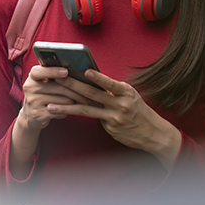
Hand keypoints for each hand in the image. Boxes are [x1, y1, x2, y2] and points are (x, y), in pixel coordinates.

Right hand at [18, 65, 93, 131]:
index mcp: (32, 76)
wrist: (30, 115)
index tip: (66, 72)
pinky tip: (66, 111)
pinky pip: (60, 111)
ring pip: (63, 100)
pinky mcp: (38, 114)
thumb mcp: (43, 83)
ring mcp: (33, 101)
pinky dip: (66, 112)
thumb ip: (54, 76)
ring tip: (75, 103)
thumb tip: (77, 72)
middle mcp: (30, 87)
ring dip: (72, 103)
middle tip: (88, 96)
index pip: (40, 71)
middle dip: (76, 92)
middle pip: (59, 87)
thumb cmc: (43, 95)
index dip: (53, 71)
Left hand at [47, 70, 181, 169]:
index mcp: (125, 91)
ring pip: (86, 109)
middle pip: (92, 93)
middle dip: (72, 85)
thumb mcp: (130, 96)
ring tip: (51, 106)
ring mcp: (114, 117)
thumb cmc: (138, 110)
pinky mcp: (110, 127)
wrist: (153, 133)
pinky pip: (92, 118)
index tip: (84, 71)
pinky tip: (63, 112)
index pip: (109, 83)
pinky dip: (78, 114)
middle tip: (57, 79)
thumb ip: (112, 89)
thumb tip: (89, 79)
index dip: (97, 77)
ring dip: (66, 107)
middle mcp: (120, 104)